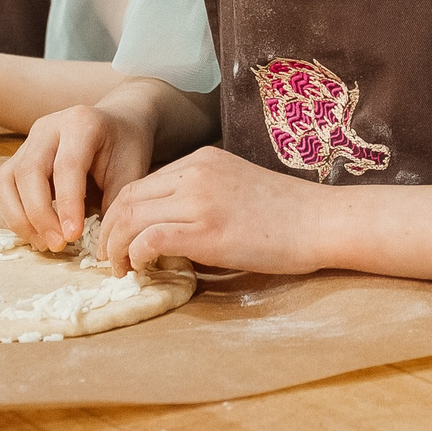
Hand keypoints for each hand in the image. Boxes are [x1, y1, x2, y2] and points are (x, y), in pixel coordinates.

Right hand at [0, 97, 155, 253]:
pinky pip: (0, 188)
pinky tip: (35, 232)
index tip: (73, 236)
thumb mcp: (131, 172)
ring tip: (44, 243)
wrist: (116, 124)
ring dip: (19, 218)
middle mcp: (47, 128)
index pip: (66, 166)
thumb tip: (100, 248)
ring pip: (4, 181)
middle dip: (40, 215)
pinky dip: (12, 214)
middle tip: (58, 245)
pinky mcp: (16, 158)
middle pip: (29, 172)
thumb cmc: (125, 148)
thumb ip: (115, 205)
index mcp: (80, 123)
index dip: (67, 204)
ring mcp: (27, 142)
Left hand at [93, 145, 329, 274]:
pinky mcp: (207, 230)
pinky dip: (138, 254)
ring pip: (133, 217)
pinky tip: (142, 268)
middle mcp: (195, 173)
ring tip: (120, 270)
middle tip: (108, 258)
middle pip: (129, 197)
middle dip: (110, 230)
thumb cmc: (288, 214)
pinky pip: (152, 238)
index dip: (121, 213)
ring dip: (118, 247)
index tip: (118, 239)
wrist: (323, 221)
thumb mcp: (238, 189)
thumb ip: (203, 198)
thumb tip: (171, 230)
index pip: (143, 183)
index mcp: (202, 160)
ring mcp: (200, 200)